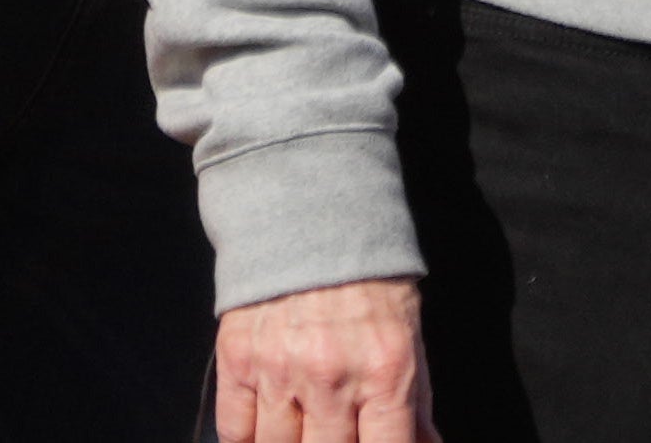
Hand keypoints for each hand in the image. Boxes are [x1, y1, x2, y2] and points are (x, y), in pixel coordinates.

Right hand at [214, 277, 433, 442]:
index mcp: (386, 371)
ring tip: (305, 432)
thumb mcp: (410, 336)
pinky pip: (234, 432)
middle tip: (336, 436)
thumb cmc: (371, 285)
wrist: (315, 227)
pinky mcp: (238, 366)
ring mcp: (279, 375)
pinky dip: (248, 440)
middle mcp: (332, 378)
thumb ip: (416, 401)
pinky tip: (265, 433)